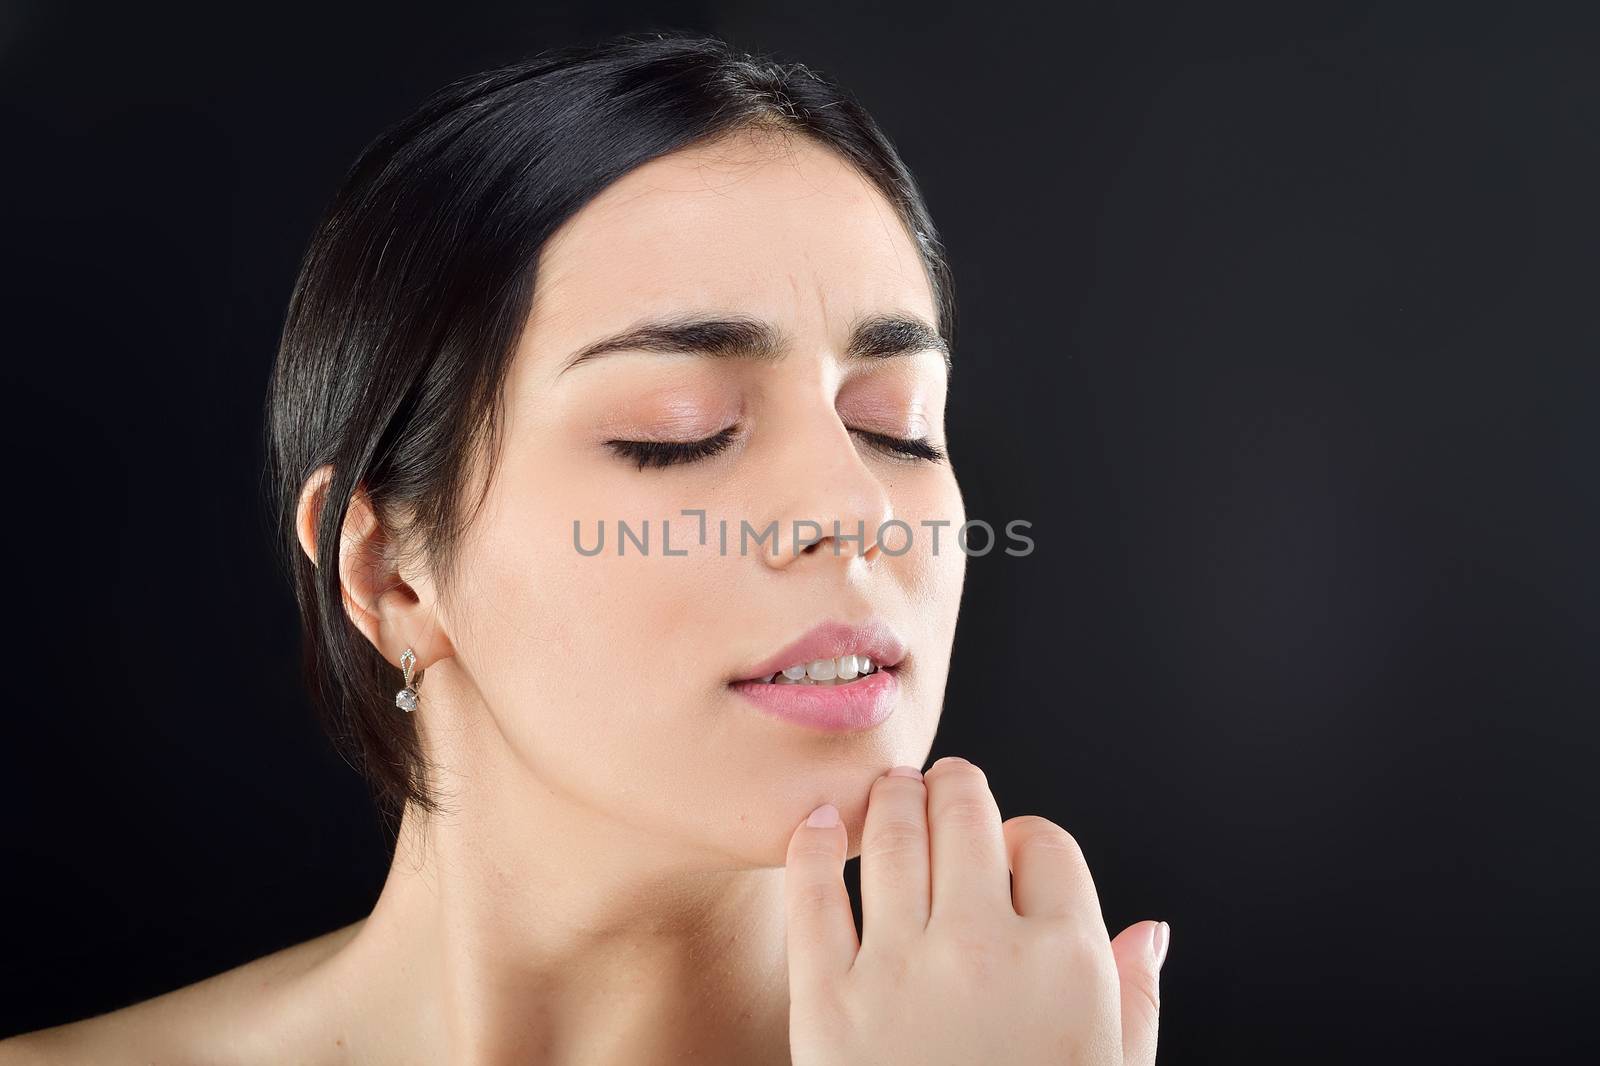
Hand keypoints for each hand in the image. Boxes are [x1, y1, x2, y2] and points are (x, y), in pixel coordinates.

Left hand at [784, 756, 1168, 1064]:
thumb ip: (1132, 998)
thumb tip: (1149, 931)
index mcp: (1068, 961)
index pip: (1045, 841)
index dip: (1026, 837)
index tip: (1009, 855)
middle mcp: (986, 948)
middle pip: (968, 812)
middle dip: (957, 789)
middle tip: (944, 786)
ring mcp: (901, 970)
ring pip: (895, 834)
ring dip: (893, 797)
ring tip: (890, 793)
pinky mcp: (826, 1000)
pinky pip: (813, 892)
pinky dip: (814, 843)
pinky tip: (821, 824)